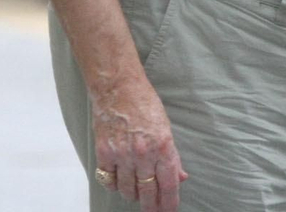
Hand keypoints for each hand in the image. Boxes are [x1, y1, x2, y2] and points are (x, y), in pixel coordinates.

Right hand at [90, 77, 186, 211]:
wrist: (118, 87)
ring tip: (136, 192)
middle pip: (148, 192)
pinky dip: (114, 185)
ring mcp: (122, 154)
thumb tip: (180, 176)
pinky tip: (119, 181)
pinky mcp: (104, 152)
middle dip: (151, 206)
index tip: (169, 210)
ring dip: (133, 195)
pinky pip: (109, 180)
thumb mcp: (165, 127)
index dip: (170, 202)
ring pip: (128, 190)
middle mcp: (143, 153)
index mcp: (163, 145)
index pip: (169, 184)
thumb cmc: (143, 103)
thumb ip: (172, 155)